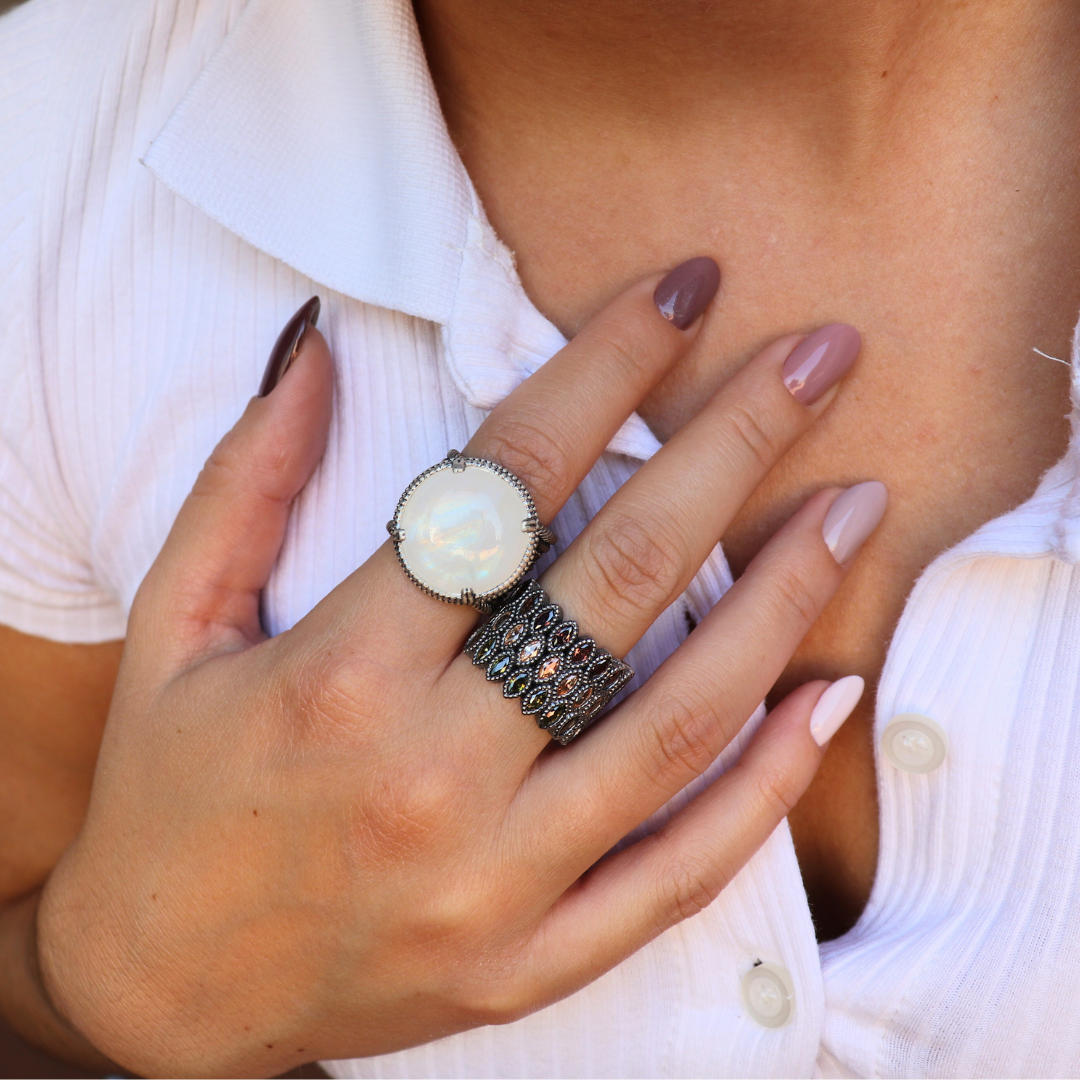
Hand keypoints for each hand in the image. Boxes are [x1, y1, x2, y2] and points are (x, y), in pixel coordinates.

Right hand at [38, 261, 878, 1076]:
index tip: (681, 294)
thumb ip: (243, 483)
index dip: (604, 368)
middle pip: (620, 575)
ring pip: (678, 717)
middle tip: (819, 356)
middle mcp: (433, 771)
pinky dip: (770, 785)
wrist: (166, 992)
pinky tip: (831, 695)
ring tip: (857, 501)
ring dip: (785, 597)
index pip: (509, 482)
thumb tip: (318, 351)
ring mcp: (498, 878)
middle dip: (733, 443)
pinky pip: (679, 870)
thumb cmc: (168, 796)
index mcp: (342, 672)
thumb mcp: (174, 628)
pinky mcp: (533, 958)